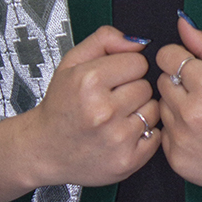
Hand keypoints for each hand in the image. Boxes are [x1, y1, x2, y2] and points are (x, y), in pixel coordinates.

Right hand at [23, 25, 159, 186]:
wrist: (44, 149)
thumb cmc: (60, 106)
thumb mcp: (71, 62)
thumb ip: (104, 40)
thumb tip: (138, 42)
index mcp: (88, 81)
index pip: (138, 62)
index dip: (126, 68)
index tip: (112, 79)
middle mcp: (103, 111)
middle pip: (147, 86)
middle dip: (132, 90)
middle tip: (110, 100)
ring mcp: (117, 138)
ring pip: (154, 110)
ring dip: (139, 112)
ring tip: (116, 117)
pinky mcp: (128, 160)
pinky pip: (157, 136)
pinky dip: (144, 134)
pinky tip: (122, 133)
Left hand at [156, 16, 201, 198]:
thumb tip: (183, 24)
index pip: (167, 56)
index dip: (181, 58)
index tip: (193, 68)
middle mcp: (190, 113)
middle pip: (162, 81)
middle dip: (180, 83)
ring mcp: (182, 139)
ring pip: (162, 108)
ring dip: (178, 108)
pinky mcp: (177, 159)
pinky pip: (165, 134)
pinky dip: (178, 133)